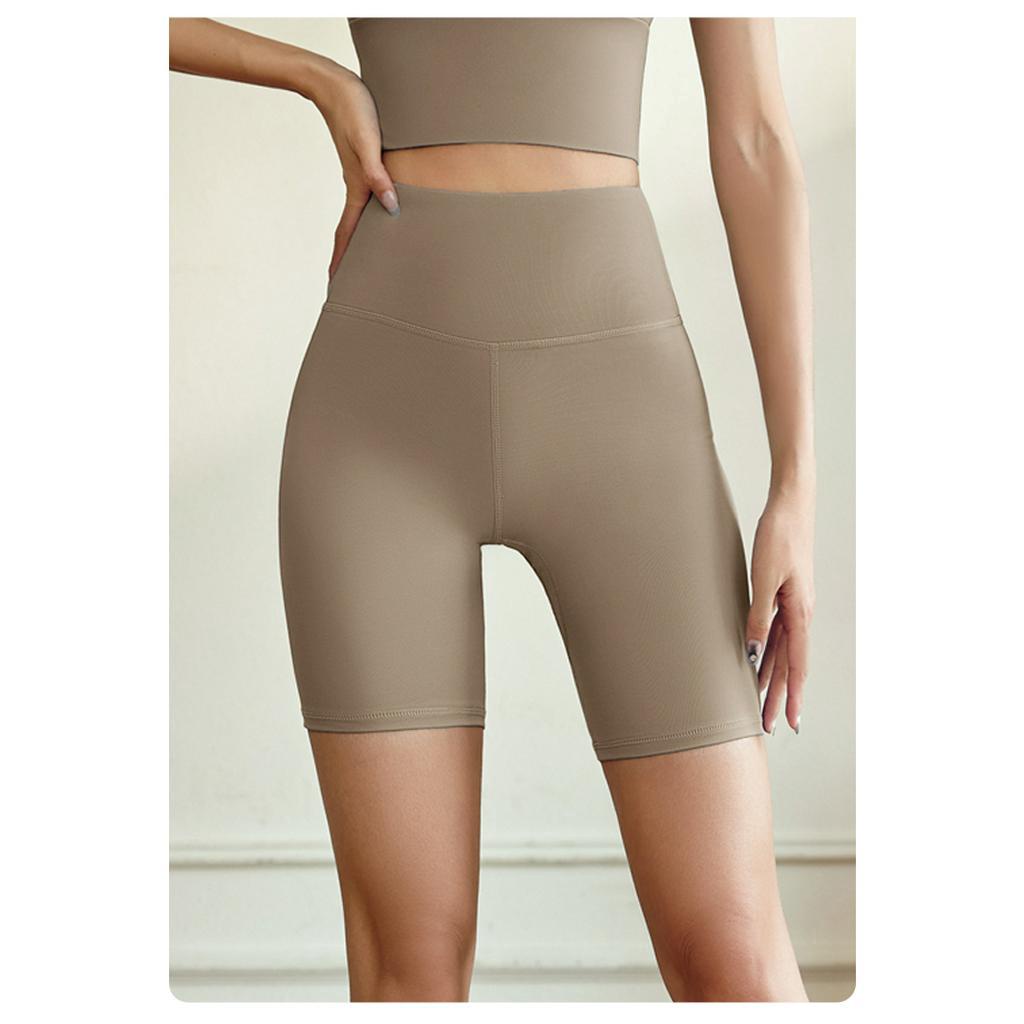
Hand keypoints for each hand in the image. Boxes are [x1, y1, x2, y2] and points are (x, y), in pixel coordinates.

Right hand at [311, 64, 398, 281]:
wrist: (333, 83)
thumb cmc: (353, 109)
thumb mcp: (367, 141)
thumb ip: (378, 174)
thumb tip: (391, 208)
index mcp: (357, 187)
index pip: (347, 233)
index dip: (342, 259)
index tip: (335, 283)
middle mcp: (358, 185)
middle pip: (354, 230)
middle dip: (352, 257)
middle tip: (354, 282)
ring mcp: (361, 175)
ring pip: (362, 214)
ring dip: (362, 236)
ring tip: (369, 256)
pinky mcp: (365, 162)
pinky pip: (370, 195)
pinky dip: (374, 211)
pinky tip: (384, 212)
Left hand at [745, 488, 815, 734]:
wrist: (789, 506)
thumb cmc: (779, 537)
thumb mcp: (764, 578)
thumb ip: (758, 615)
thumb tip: (751, 650)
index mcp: (800, 612)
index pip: (796, 665)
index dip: (793, 695)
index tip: (791, 723)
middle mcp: (799, 614)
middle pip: (789, 665)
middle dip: (780, 697)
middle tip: (769, 727)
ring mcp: (792, 606)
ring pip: (781, 652)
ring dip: (771, 679)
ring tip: (761, 705)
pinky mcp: (783, 596)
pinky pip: (775, 633)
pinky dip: (767, 654)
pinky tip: (757, 665)